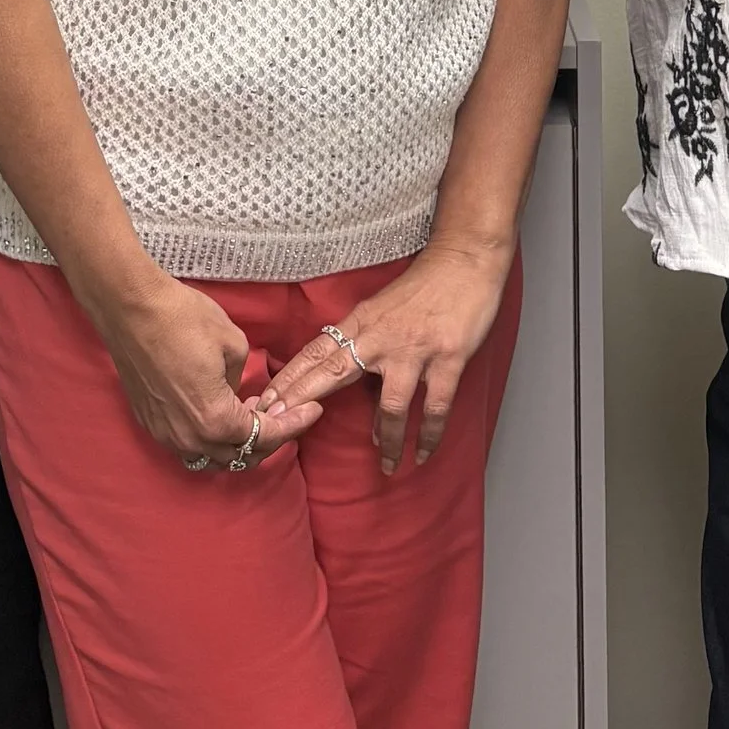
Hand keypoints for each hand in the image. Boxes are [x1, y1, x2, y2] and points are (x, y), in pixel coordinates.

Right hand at [94, 273, 322, 472]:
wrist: (129, 307)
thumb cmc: (183, 318)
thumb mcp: (234, 343)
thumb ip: (244, 379)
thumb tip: (236, 389)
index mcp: (216, 421)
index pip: (265, 436)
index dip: (294, 424)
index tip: (313, 411)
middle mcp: (190, 439)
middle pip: (239, 456)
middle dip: (268, 439)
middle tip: (286, 415)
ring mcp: (165, 434)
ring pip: (211, 456)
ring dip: (236, 443)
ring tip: (253, 417)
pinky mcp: (149, 423)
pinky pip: (188, 444)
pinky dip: (209, 437)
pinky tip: (218, 412)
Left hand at [254, 234, 514, 476]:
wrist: (464, 261)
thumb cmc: (423, 286)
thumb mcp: (381, 309)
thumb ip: (364, 342)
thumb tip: (351, 384)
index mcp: (361, 323)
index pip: (316, 353)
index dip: (289, 380)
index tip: (264, 404)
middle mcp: (381, 337)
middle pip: (333, 374)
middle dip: (303, 402)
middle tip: (280, 430)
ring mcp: (414, 350)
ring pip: (392, 405)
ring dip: (390, 441)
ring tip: (388, 467)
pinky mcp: (448, 358)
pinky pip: (436, 407)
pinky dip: (431, 434)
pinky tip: (425, 453)